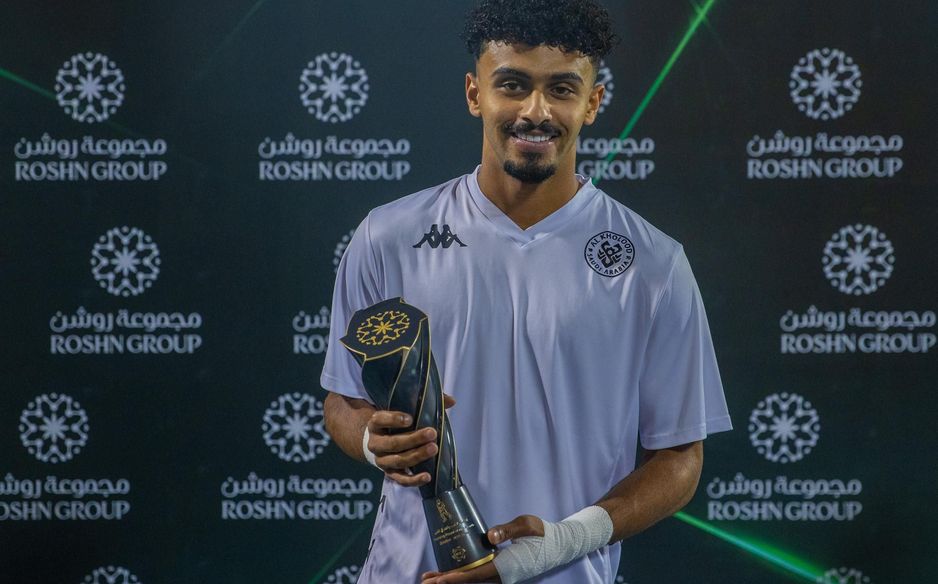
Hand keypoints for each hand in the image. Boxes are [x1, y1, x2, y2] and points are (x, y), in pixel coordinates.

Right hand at [365, 393, 455, 486]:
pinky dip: (413, 480)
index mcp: (375, 424)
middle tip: (432, 433)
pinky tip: (427, 476)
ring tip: (434, 449)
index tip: (411, 419)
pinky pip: (401, 480)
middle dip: (413, 439)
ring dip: (416, 456)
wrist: (379, 442)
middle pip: (392, 443)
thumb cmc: (396, 423)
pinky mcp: (389, 473)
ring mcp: (381, 460)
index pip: (380, 419)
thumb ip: (425, 403)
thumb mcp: (403, 410)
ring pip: (398, 461)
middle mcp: (375, 443)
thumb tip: (451, 401)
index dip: (394, 419)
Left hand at [420, 514, 544, 583]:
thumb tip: (489, 537)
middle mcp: (501, 575)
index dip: (455, 578)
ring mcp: (500, 574)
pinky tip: (448, 570)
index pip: (475, 574)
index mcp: (506, 566)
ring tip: (430, 577)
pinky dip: (461, 575)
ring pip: (471, 580)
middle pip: (468, 581)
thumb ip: (507, 530)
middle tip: (425, 580)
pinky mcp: (499, 570)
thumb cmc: (541, 533)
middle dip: (445, 581)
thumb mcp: (526, 525)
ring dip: (450, 579)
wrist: (556, 544)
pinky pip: (477, 575)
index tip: (438, 580)